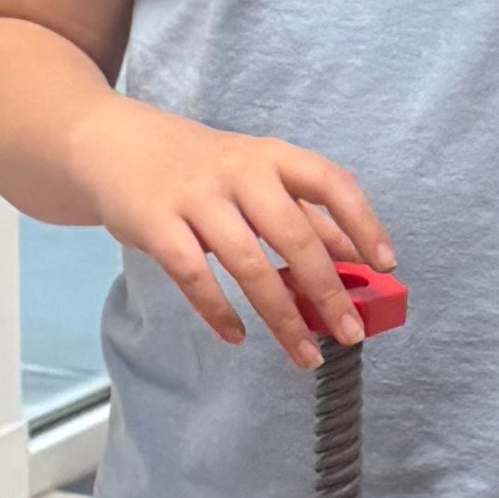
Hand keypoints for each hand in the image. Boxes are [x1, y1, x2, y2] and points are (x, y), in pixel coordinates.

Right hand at [78, 96, 391, 360]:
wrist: (112, 143)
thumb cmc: (198, 166)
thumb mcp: (255, 175)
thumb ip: (303, 212)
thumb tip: (357, 257)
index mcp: (271, 156)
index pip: (330, 182)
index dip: (362, 223)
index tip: (386, 264)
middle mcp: (238, 172)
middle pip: (293, 235)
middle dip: (327, 289)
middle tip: (350, 333)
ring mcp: (196, 198)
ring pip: (248, 264)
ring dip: (281, 317)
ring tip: (304, 355)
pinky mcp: (157, 225)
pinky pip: (195, 277)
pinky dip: (219, 312)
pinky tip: (237, 336)